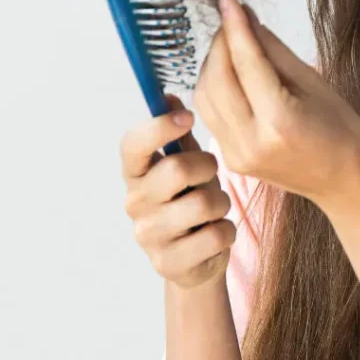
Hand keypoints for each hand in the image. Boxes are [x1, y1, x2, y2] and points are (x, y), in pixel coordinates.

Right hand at [119, 94, 237, 288]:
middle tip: (211, 175)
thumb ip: (178, 133)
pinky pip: (216, 235)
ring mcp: (148, 235)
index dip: (160, 127)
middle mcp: (134, 202)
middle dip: (208, 168)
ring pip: (204, 203)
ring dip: (221, 202)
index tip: (188, 117)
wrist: (194, 258)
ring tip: (214, 208)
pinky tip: (214, 235)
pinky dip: (227, 231)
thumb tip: (168, 97)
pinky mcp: (168, 263)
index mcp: (135, 172)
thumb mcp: (187, 162)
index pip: (133, 144)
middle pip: (177, 170)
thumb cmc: (190, 199)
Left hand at [193, 0, 359, 210]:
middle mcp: (251, 142)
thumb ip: (273, 51)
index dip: (235, 29)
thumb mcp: (314, 82)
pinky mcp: (230, 159)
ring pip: (205, 96)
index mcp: (280, 122)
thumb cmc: (341, 130)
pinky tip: (229, 73)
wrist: (345, 181)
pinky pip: (210, 114)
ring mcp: (236, 154)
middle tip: (234, 21)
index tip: (229, 1)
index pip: (246, 65)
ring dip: (212, 64)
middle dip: (220, 44)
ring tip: (232, 45)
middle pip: (217, 80)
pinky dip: (213, 87)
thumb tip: (246, 18)